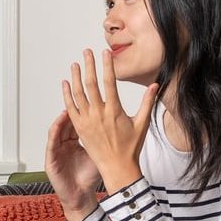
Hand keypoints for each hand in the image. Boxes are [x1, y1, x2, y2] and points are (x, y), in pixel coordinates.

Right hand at [44, 110, 101, 220]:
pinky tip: (58, 124)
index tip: (90, 101)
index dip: (82, 111)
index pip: (77, 123)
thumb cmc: (90, 178)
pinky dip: (54, 132)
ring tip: (67, 108)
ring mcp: (56, 151)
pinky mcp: (50, 159)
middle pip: (66, 124)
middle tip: (77, 101)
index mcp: (75, 143)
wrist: (81, 197)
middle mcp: (64, 144)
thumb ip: (105, 141)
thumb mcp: (100, 155)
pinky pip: (51, 142)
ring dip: (60, 119)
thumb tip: (121, 127)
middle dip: (70, 110)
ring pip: (57, 130)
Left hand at [61, 48, 157, 193]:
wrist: (117, 168)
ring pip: (78, 94)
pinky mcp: (79, 128)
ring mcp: (87, 121)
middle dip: (89, 66)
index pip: (109, 82)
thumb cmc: (130, 147)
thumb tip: (156, 85)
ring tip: (75, 64)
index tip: (105, 53)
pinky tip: (65, 84)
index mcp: (114, 111)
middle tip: (86, 52)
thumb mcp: (142, 123)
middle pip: (91, 84)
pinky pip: (70, 108)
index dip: (107, 65)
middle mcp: (99, 114)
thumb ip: (147, 102)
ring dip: (75, 77)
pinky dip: (66, 95)